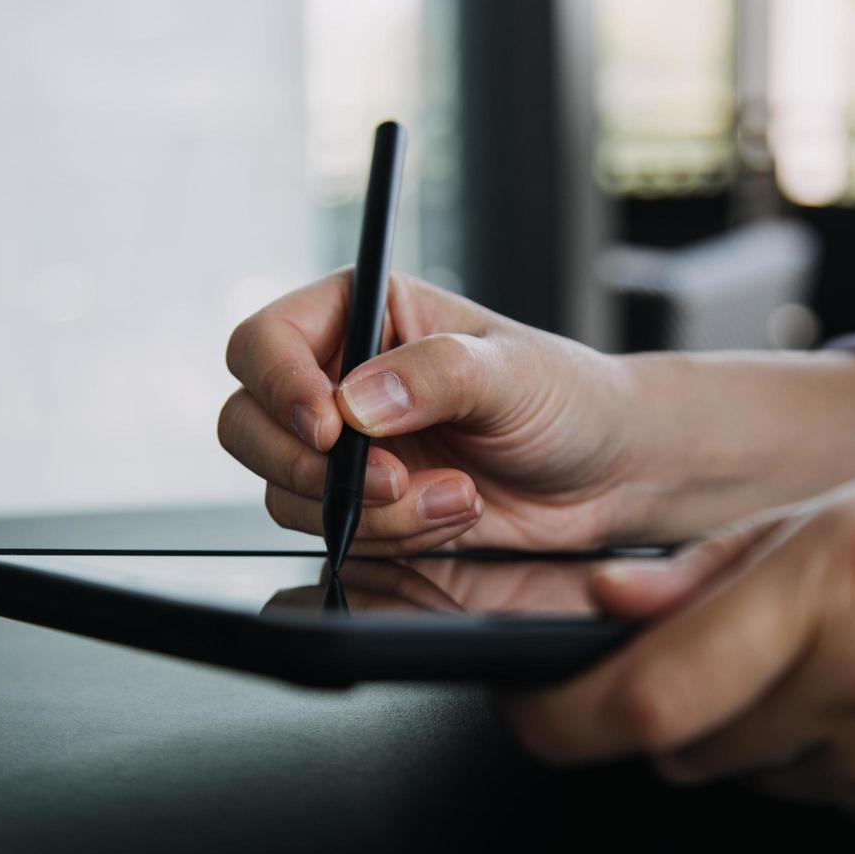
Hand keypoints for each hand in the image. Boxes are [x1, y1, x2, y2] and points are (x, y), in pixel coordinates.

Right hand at [219, 269, 637, 554]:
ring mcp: (345, 450)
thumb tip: (358, 403)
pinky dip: (390, 538)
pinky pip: (333, 534)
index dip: (279, 386)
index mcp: (362, 315)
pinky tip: (455, 514)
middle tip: (390, 480)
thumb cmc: (567, 398)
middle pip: (248, 424)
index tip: (328, 428)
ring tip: (456, 495)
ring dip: (368, 511)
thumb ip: (434, 376)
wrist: (606, 474)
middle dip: (312, 467)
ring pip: (286, 491)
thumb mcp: (511, 372)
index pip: (265, 342)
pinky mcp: (363, 507)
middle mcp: (339, 380)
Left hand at [505, 454, 854, 851]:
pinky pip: (824, 805)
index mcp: (844, 583)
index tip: (531, 714)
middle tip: (745, 647)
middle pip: (689, 743)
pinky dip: (827, 763)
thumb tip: (613, 604)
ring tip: (852, 662)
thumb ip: (721, 562)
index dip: (565, 717)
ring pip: (753, 776)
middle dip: (681, 703)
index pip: (652, 692)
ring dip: (762, 729)